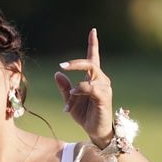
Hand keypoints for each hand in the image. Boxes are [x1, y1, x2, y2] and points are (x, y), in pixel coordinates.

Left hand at [54, 28, 114, 146]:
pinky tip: (74, 94)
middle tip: (62, 65)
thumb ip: (64, 87)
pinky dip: (81, 89)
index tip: (93, 30)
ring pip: (89, 77)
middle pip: (90, 63)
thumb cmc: (85, 115)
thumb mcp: (70, 100)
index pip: (93, 58)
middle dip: (76, 63)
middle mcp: (101, 80)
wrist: (95, 131)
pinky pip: (91, 88)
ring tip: (70, 98)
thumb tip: (56, 73)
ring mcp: (104, 88)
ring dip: (76, 87)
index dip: (93, 44)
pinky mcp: (105, 97)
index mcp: (93, 79)